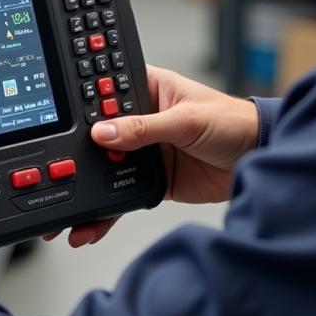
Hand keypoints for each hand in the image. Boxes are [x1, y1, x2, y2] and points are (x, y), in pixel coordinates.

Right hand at [45, 66, 258, 247]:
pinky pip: (120, 195)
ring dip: (86, 187)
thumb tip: (104, 132)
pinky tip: (89, 224)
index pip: (106, 93)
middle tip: (54, 172)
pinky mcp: (152, 180)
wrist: (261, 160)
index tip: (63, 125)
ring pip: (105, 169)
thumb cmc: (233, 122)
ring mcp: (145, 152)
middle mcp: (141, 120)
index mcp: (148, 91)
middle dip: (75, 156)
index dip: (84, 106)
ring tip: (64, 209)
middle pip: (98, 136)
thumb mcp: (186, 120)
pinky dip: (104, 212)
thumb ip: (143, 128)